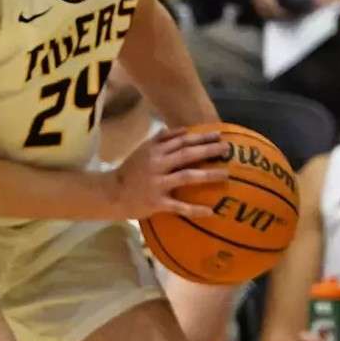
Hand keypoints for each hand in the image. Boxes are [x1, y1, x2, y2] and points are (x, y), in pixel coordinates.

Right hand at [109, 126, 230, 219]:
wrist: (112, 193)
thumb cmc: (130, 171)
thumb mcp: (142, 150)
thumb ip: (161, 139)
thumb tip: (182, 129)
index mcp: (154, 151)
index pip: (181, 140)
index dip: (201, 137)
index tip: (218, 134)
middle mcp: (157, 164)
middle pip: (187, 154)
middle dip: (208, 150)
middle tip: (227, 148)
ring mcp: (157, 183)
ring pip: (186, 177)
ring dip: (207, 175)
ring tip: (225, 174)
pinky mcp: (157, 202)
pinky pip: (179, 206)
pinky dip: (195, 209)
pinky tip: (211, 211)